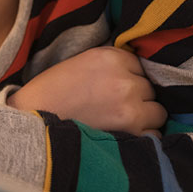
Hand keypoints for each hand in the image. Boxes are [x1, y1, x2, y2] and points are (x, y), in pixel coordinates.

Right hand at [7, 47, 166, 136]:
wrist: (34, 119)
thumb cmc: (52, 91)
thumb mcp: (80, 62)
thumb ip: (111, 63)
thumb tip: (135, 71)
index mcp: (111, 57)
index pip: (139, 66)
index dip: (128, 77)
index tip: (113, 87)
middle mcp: (125, 80)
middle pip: (149, 89)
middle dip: (137, 97)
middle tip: (113, 105)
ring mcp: (130, 107)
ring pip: (158, 111)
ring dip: (145, 117)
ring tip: (122, 121)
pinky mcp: (130, 131)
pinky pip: (155, 134)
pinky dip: (144, 136)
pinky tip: (126, 135)